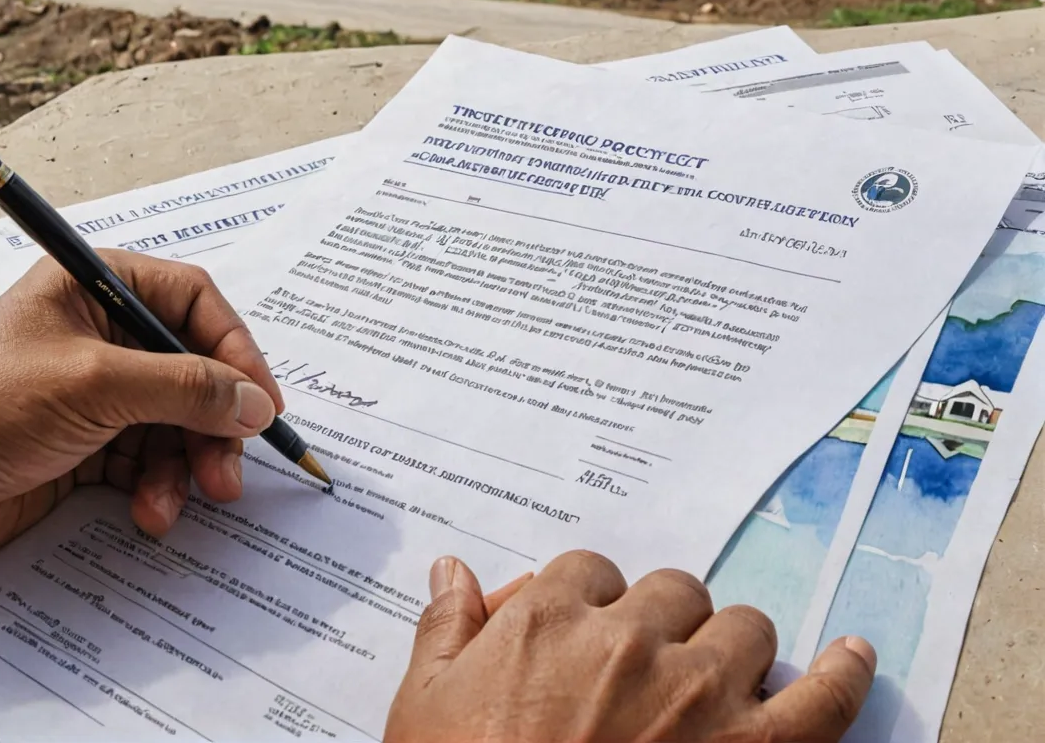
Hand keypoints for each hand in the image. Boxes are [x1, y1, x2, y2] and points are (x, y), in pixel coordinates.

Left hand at [0, 251, 282, 560]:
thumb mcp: (95, 385)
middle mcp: (104, 333)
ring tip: (191, 499)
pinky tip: (151, 512)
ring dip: (190, 462)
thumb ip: (186, 389)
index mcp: (98, 288)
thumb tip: (257, 404)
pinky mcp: (90, 442)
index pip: (194, 304)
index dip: (237, 351)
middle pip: (195, 369)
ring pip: (179, 420)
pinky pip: (150, 458)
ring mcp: (99, 390)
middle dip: (215, 422)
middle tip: (230, 467)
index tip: (263, 402)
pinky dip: (160, 486)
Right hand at [386, 551, 875, 742]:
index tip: (588, 631)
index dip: (591, 600)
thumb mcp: (424, 707)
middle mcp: (629, 640)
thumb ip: (444, 629)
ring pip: (742, 626)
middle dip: (661, 619)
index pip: (589, 569)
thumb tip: (451, 571)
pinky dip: (843, 674)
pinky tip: (853, 655)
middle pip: (671, 589)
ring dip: (730, 646)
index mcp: (551, 617)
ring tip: (715, 679)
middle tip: (646, 663)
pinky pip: (822, 700)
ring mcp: (698, 694)